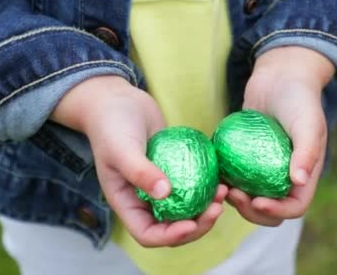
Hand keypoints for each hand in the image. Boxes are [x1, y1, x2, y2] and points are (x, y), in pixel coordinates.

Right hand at [51, 75, 225, 246]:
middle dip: (197, 224)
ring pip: (186, 210)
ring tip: (224, 191)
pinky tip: (223, 178)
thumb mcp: (122, 147)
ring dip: (206, 208)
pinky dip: (207, 188)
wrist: (117, 100)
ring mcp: (159, 187)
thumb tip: (165, 194)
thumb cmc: (112, 123)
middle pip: (172, 227)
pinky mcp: (174, 171)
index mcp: (126, 203)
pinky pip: (193, 187)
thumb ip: (140, 171)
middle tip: (218, 207)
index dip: (170, 237)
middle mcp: (143, 200)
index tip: (191, 223)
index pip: (148, 234)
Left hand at [227, 46, 334, 225]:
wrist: (280, 75)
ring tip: (221, 188)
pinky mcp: (245, 157)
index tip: (257, 202)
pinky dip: (224, 181)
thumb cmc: (299, 97)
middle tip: (233, 195)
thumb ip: (306, 151)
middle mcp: (285, 176)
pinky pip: (235, 177)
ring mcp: (264, 168)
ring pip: (249, 198)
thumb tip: (298, 181)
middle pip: (270, 210)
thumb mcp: (308, 122)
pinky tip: (212, 174)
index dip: (277, 211)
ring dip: (235, 200)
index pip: (295, 206)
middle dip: (251, 210)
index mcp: (305, 174)